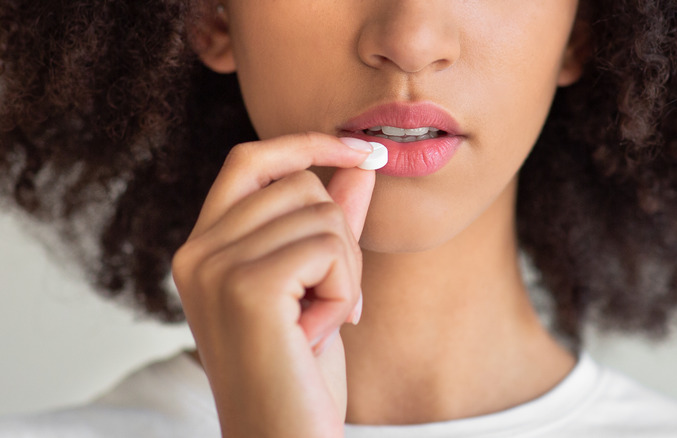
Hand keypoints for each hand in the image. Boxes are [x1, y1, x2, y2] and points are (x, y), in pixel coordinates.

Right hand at [172, 132, 374, 436]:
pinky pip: (330, 249)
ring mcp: (215, 267)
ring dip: (343, 273)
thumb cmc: (299, 369)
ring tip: (318, 323)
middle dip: (340, 237)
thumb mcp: (317, 283)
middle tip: (330, 299)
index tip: (363, 152)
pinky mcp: (246, 288)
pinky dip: (344, 291)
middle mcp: (196, 251)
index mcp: (204, 247)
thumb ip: (331, 221)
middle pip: (300, 185)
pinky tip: (321, 331)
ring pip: (323, 215)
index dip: (307, 145)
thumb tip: (360, 163)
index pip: (250, 160)